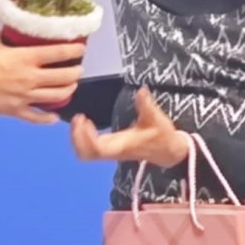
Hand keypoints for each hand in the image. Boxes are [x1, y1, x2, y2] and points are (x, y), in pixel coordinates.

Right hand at [0, 30, 85, 123]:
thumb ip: (5, 34)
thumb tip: (10, 22)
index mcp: (26, 57)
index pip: (58, 53)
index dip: (73, 51)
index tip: (81, 49)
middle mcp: (30, 77)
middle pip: (63, 77)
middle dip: (75, 73)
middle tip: (78, 69)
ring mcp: (25, 96)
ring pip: (55, 96)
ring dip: (67, 90)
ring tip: (71, 86)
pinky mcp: (16, 111)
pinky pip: (37, 117)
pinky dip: (48, 118)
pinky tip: (54, 117)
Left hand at [71, 87, 189, 165]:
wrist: (167, 151)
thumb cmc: (161, 135)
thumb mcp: (156, 118)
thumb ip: (147, 104)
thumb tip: (142, 89)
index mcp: (121, 146)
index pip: (97, 149)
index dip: (86, 138)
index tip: (84, 119)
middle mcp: (113, 151)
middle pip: (85, 154)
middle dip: (76, 138)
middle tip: (78, 118)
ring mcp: (110, 151)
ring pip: (85, 154)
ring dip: (77, 139)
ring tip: (79, 120)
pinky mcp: (109, 149)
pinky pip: (88, 149)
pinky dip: (82, 138)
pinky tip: (85, 123)